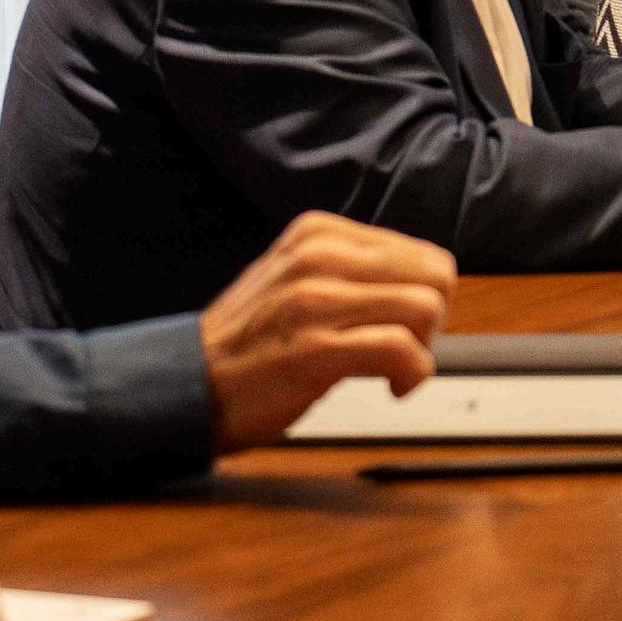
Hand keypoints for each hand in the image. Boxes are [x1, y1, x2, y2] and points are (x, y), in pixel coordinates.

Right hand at [200, 210, 457, 448]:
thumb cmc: (247, 342)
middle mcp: (318, 256)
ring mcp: (316, 301)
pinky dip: (412, 374)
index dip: (424, 296)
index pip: (422, 253)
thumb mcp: (295, 277)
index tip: (399, 325)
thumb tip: (423, 280)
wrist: (186, 383)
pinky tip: (392, 387)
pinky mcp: (316, 349)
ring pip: (425, 307)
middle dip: (432, 320)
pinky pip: (402, 350)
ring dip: (424, 349)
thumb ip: (350, 269)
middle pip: (434, 275)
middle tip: (404, 348)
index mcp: (317, 233)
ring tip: (394, 368)